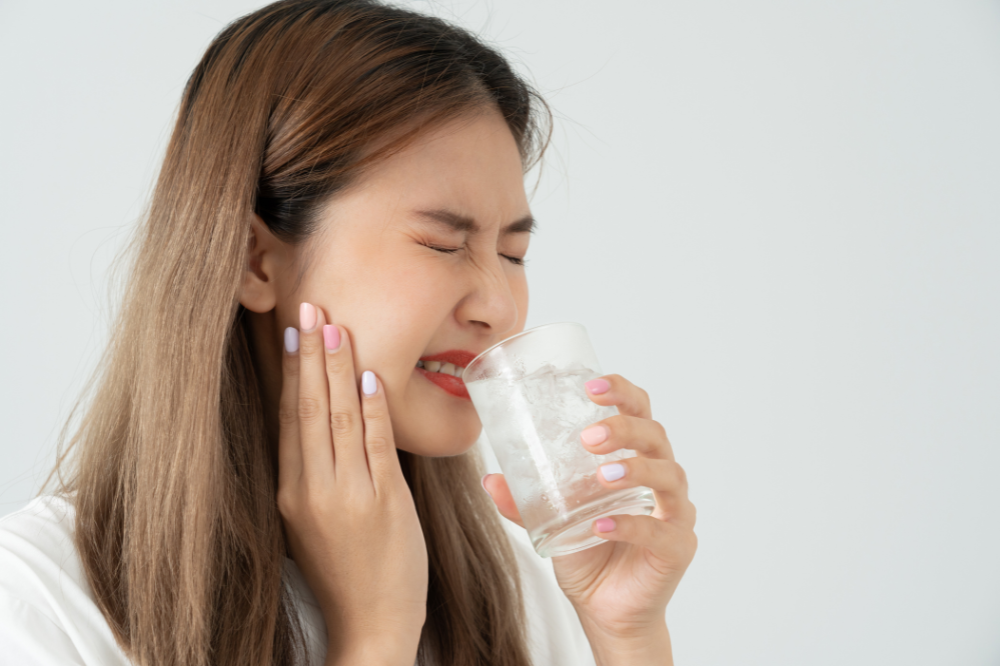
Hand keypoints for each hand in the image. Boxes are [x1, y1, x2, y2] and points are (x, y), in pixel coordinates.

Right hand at [277, 302, 427, 663]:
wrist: (370, 624)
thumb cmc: (346, 571)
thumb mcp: (314, 521)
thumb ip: (317, 474)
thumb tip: (327, 423)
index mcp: (292, 492)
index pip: (289, 417)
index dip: (290, 371)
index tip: (290, 331)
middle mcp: (312, 489)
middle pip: (309, 407)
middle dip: (310, 353)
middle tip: (309, 307)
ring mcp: (347, 494)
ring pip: (339, 417)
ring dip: (338, 367)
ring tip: (335, 323)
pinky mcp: (383, 502)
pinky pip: (376, 444)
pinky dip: (373, 406)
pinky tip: (371, 373)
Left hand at [482, 374, 696, 638]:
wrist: (606, 610)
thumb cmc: (588, 552)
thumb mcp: (551, 521)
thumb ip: (524, 500)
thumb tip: (489, 479)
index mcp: (636, 458)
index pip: (640, 411)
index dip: (622, 392)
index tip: (592, 385)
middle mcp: (661, 479)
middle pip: (656, 436)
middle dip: (625, 428)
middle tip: (589, 437)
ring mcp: (675, 513)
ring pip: (669, 476)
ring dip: (634, 470)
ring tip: (601, 475)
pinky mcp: (676, 548)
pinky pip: (660, 531)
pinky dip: (630, 524)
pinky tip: (601, 524)